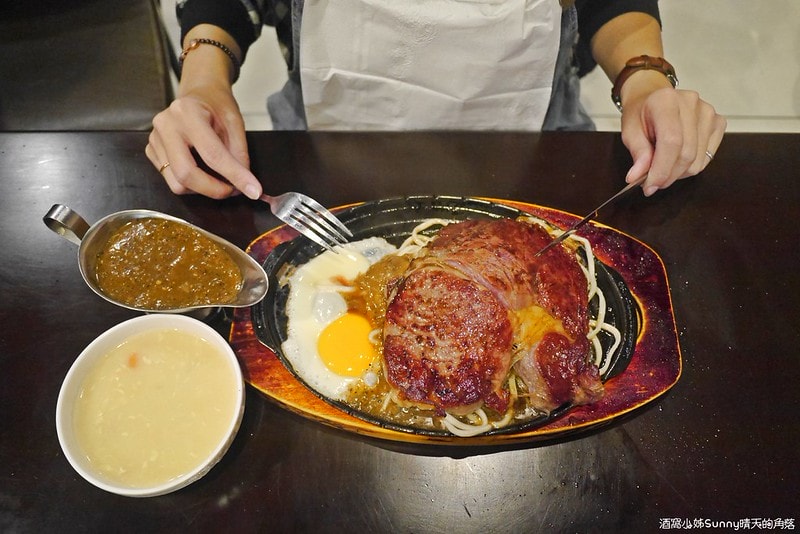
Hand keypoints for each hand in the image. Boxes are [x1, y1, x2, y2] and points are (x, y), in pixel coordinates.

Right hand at [146, 82, 261, 199]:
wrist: (199, 93)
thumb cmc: (216, 105)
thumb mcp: (235, 122)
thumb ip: (239, 153)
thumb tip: (244, 184)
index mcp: (187, 113)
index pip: (212, 154)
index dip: (235, 176)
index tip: (253, 191)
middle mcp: (165, 125)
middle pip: (186, 174)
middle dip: (214, 190)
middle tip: (233, 190)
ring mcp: (155, 139)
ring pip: (176, 183)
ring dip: (202, 189)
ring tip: (218, 179)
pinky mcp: (151, 150)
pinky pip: (170, 179)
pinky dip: (191, 183)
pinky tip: (201, 170)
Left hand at [621, 84, 726, 195]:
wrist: (653, 98)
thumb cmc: (641, 113)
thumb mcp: (629, 132)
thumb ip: (637, 153)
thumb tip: (638, 176)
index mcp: (666, 101)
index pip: (671, 141)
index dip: (661, 169)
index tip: (650, 185)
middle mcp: (691, 103)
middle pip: (686, 154)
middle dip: (668, 176)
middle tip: (653, 182)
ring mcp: (708, 113)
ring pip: (697, 160)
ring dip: (678, 172)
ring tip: (663, 166)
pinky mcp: (718, 122)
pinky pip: (707, 157)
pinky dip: (690, 166)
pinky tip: (677, 158)